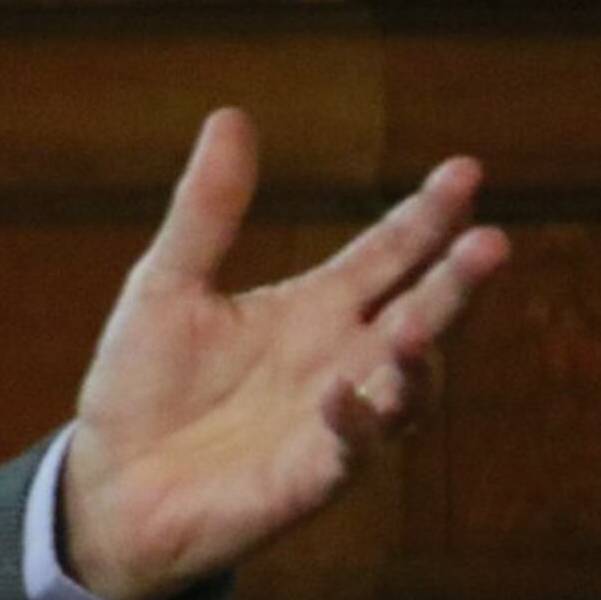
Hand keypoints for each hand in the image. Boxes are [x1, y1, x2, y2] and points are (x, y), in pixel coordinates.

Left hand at [60, 110, 508, 599]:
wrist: (108, 485)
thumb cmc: (145, 387)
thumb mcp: (167, 284)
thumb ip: (207, 209)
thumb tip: (231, 115)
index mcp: (315, 309)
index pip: (389, 253)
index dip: (427, 215)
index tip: (466, 169)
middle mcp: (341, 360)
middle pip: (421, 311)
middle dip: (457, 280)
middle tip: (491, 240)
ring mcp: (336, 421)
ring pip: (407, 385)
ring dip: (419, 356)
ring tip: (419, 321)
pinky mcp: (311, 478)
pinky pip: (352, 451)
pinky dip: (356, 423)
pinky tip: (344, 392)